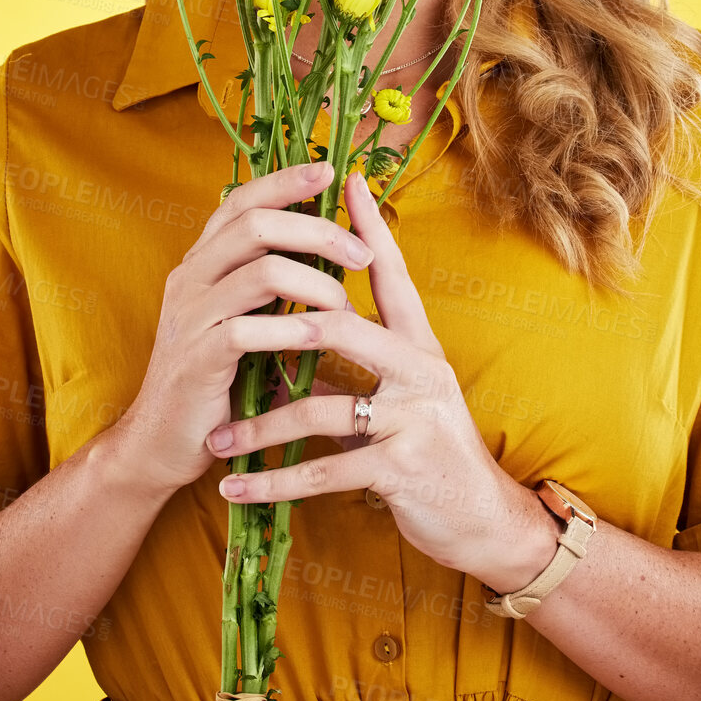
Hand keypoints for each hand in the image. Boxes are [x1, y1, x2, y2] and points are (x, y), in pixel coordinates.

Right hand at [108, 159, 374, 496]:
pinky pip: (249, 329)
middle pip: (257, 224)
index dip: (285, 180)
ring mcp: (190, 316)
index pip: (242, 200)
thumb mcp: (244, 316)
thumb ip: (271, 280)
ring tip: (343, 306)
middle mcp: (191, 277)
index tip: (330, 170)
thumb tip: (331, 244)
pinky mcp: (196, 359)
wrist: (162, 441)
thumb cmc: (217, 378)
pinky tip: (317, 340)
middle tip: (360, 254)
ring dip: (316, 284)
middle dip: (318, 231)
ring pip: (261, 270)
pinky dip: (292, 331)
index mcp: (203, 261)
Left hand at [202, 168, 554, 589]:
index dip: (367, 228)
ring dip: (260, 427)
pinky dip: (273, 481)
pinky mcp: (401, 467)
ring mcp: (412, 418)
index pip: (390, 275)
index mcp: (418, 345)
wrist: (482, 518)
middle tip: (227, 335)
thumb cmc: (431, 450)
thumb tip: (291, 345)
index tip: (342, 181)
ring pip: (319, 409)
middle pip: (339, 327)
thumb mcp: (400, 397)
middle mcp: (419, 370)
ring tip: (218, 440)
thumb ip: (356, 366)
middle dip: (277, 329)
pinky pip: (324, 471)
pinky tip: (236, 487)